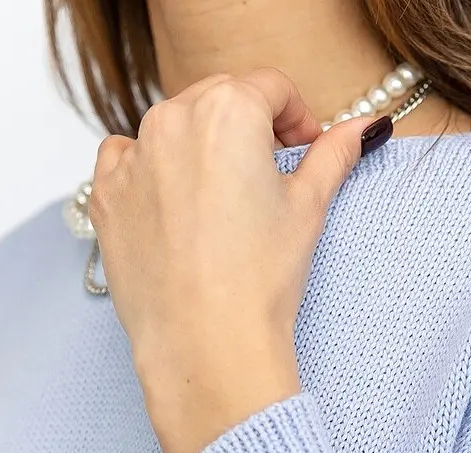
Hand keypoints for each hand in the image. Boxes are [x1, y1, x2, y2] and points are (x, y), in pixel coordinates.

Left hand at [87, 67, 389, 452]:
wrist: (206, 346)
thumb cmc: (258, 282)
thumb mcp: (308, 209)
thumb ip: (333, 156)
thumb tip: (364, 127)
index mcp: (229, 110)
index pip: (270, 88)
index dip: (296, 117)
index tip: (304, 147)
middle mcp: (172, 120)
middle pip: (218, 101)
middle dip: (246, 130)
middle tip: (265, 180)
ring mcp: (132, 158)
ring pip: (171, 129)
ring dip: (198, 149)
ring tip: (221, 205)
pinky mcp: (106, 196)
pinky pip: (125, 161)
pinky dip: (148, 172)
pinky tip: (173, 210)